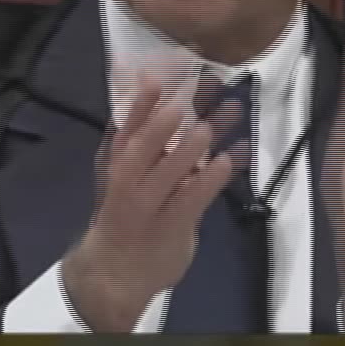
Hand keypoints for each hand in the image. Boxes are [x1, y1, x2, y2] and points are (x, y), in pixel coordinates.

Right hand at [63, 73, 247, 331]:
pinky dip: (213, 177)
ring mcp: (150, 204)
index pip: (126, 126)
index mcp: (116, 162)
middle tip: (204, 85)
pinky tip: (230, 156)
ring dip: (198, 141)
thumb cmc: (121, 214)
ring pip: (173, 168)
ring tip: (223, 116)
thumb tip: (153, 92)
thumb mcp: (118, 173)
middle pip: (149, 142)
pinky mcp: (173, 226)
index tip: (159, 73)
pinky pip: (194, 198)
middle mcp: (129, 180)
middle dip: (176, 112)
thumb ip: (136, 137)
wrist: (114, 272)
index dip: (143, 100)